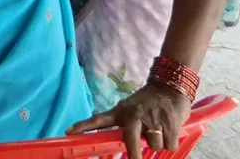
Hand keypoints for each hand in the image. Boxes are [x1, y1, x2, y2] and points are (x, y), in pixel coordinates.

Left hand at [67, 83, 189, 157]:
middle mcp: (134, 116)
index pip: (99, 119)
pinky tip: (169, 130)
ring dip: (157, 143)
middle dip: (133, 154)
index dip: (83, 126)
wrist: (170, 87)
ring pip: (153, 145)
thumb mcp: (129, 108)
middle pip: (130, 140)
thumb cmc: (147, 102)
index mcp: (121, 112)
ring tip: (159, 130)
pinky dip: (170, 142)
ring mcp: (152, 120)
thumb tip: (111, 140)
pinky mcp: (170, 124)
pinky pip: (169, 145)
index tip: (69, 132)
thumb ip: (121, 123)